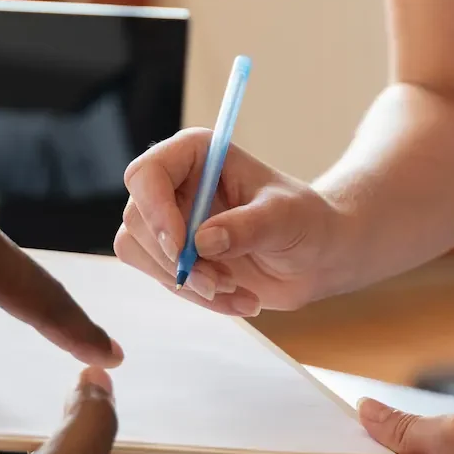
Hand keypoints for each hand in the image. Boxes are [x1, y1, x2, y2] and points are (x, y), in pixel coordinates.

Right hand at [115, 128, 343, 315]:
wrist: (316, 255)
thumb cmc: (305, 221)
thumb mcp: (284, 218)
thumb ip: (247, 226)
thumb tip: (203, 241)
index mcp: (196, 154)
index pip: (147, 173)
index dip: (154, 209)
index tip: (180, 247)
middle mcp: (175, 183)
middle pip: (136, 216)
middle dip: (173, 258)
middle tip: (219, 280)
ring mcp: (171, 219)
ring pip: (139, 251)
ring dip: (185, 281)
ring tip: (235, 289)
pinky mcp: (174, 254)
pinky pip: (162, 278)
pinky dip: (198, 297)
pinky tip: (240, 299)